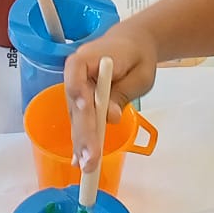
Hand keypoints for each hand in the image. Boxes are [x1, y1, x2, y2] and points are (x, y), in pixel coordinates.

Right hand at [62, 23, 160, 168]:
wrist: (132, 45)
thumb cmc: (138, 57)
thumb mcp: (139, 73)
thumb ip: (123, 92)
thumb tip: (110, 116)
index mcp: (88, 58)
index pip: (76, 74)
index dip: (78, 94)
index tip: (86, 110)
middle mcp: (74, 74)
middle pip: (76, 105)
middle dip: (83, 133)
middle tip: (90, 158)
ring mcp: (75, 90)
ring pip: (76, 118)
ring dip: (81, 143)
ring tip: (86, 166)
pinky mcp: (79, 103)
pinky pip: (80, 122)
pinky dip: (81, 141)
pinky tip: (80, 161)